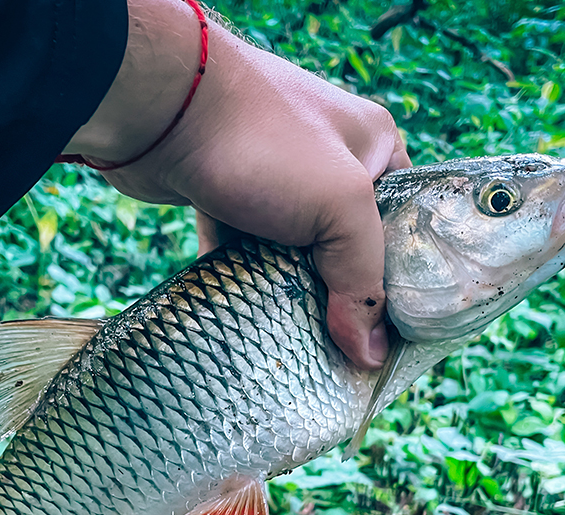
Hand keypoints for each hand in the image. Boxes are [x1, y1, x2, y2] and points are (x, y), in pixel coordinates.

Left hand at [63, 0, 410, 369]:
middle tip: (343, 353)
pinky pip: (245, 252)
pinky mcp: (226, 197)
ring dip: (291, 296)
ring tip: (298, 346)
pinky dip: (245, 283)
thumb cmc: (265, 143)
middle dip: (342, 297)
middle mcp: (327, 160)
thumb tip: (370, 354)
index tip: (392, 337)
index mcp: (374, 146)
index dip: (402, 280)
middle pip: (347, 246)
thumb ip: (362, 280)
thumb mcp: (340, 205)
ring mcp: (274, 178)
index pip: (404, 223)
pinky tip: (247, 322)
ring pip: (294, 254)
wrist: (160, 108)